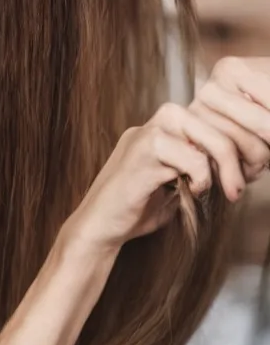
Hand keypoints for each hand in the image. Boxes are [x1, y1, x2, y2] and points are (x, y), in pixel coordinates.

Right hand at [72, 61, 269, 252]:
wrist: (98, 228)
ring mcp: (143, 137)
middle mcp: (152, 124)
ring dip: (219, 165)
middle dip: (233, 152)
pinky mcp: (140, 157)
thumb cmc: (137, 209)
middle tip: (238, 185)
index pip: (209, 116)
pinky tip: (192, 192)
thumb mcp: (177, 183)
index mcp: (161, 128)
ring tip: (217, 189)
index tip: (247, 172)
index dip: (235, 141)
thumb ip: (199, 167)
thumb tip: (242, 163)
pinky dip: (199, 178)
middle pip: (208, 117)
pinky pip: (188, 158)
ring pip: (200, 134)